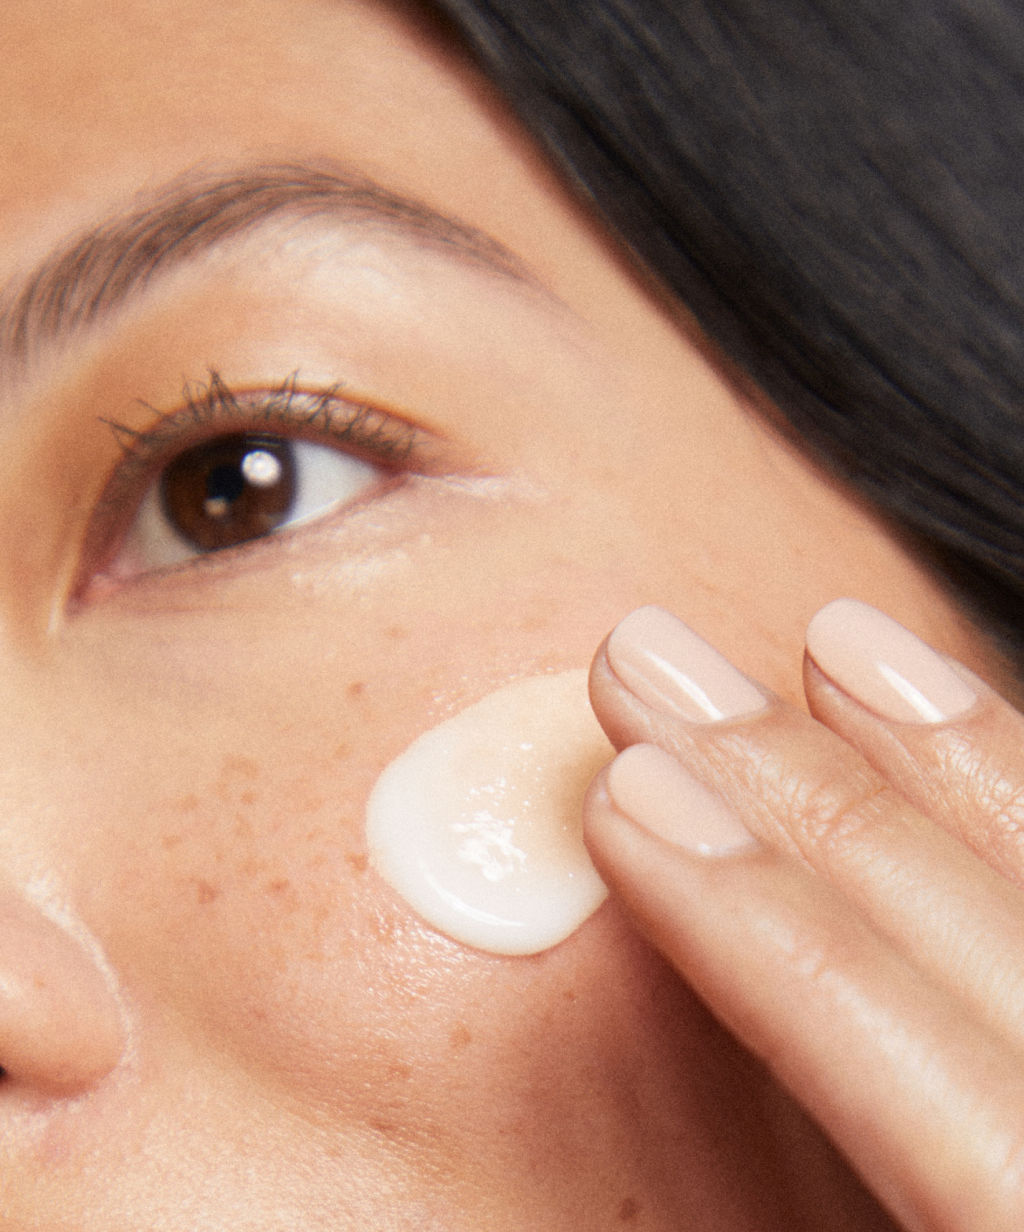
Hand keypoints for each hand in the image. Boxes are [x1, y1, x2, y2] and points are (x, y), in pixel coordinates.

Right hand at [584, 600, 1023, 1231]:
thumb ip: (775, 1191)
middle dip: (809, 798)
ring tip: (838, 640)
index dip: (766, 935)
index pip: (948, 1102)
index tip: (624, 803)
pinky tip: (969, 731)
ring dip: (958, 756)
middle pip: (1000, 951)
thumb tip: (596, 1182)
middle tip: (649, 662)